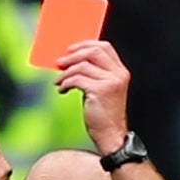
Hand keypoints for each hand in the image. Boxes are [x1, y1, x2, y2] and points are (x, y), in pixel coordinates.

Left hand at [56, 39, 131, 154]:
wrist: (111, 135)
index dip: (86, 44)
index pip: (105, 47)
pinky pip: (77, 79)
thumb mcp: (101, 90)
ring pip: (82, 65)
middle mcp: (118, 74)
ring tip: (58, 81)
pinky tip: (62, 90)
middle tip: (59, 62)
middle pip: (93, 52)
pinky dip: (65, 83)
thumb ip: (93, 75)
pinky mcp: (100, 91)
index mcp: (120, 71)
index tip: (71, 49)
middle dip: (73, 55)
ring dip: (66, 72)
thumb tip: (71, 63)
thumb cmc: (103, 115)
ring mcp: (111, 82)